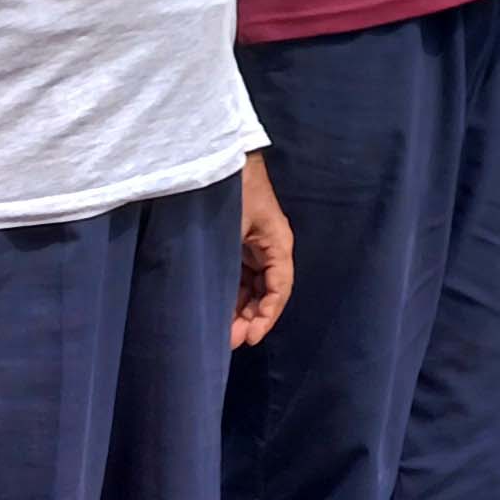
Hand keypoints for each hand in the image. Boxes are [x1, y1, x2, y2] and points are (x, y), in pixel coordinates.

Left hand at [233, 152, 293, 347]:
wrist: (222, 158)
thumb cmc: (231, 191)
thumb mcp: (234, 229)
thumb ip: (232, 265)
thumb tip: (224, 304)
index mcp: (278, 244)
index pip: (279, 290)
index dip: (266, 317)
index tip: (249, 338)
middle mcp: (270, 249)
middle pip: (267, 294)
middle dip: (250, 319)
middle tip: (229, 341)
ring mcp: (254, 247)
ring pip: (253, 288)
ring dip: (241, 310)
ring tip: (223, 333)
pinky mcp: (239, 244)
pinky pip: (241, 277)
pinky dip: (233, 295)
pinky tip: (219, 310)